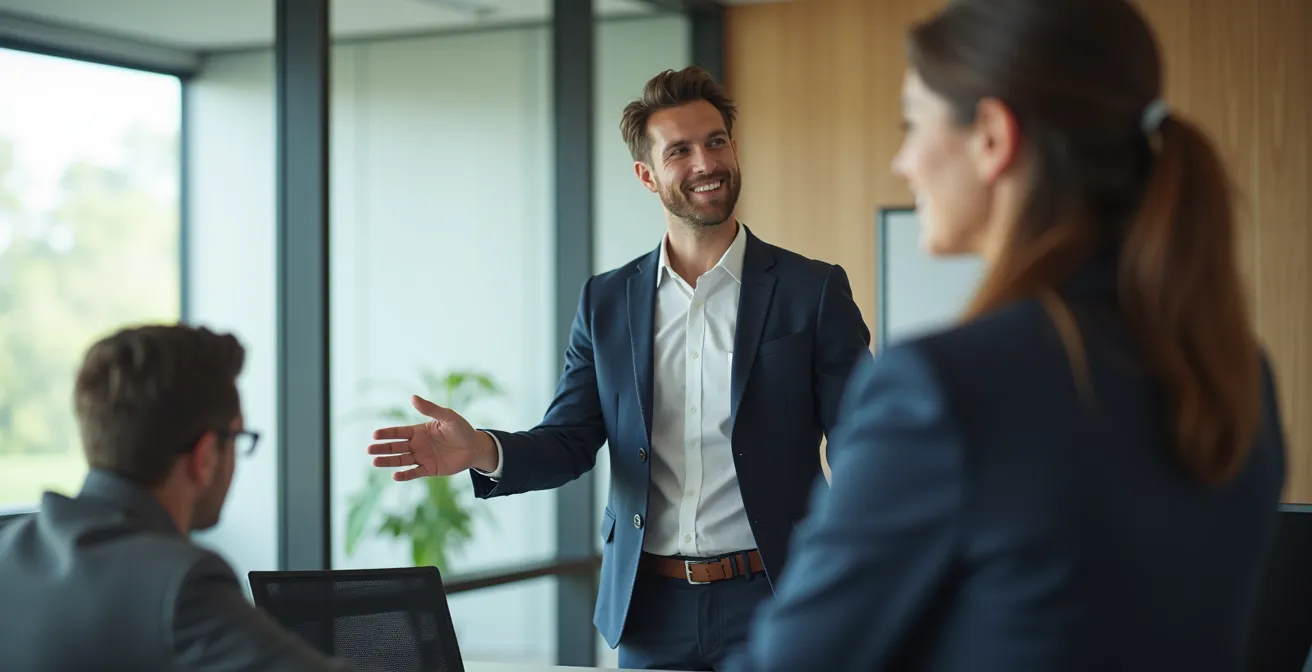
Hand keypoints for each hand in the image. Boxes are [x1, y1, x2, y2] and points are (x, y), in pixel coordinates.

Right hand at [367, 395, 496, 480]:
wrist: (475, 447)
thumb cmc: (461, 429)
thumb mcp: (447, 416)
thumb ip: (431, 409)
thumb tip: (412, 397)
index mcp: (419, 431)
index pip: (398, 432)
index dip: (387, 433)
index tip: (375, 435)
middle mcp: (417, 445)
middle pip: (396, 447)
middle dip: (382, 448)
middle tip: (369, 450)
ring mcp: (422, 458)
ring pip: (401, 460)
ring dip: (388, 461)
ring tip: (375, 462)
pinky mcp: (429, 469)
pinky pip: (414, 473)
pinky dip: (405, 475)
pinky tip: (395, 476)